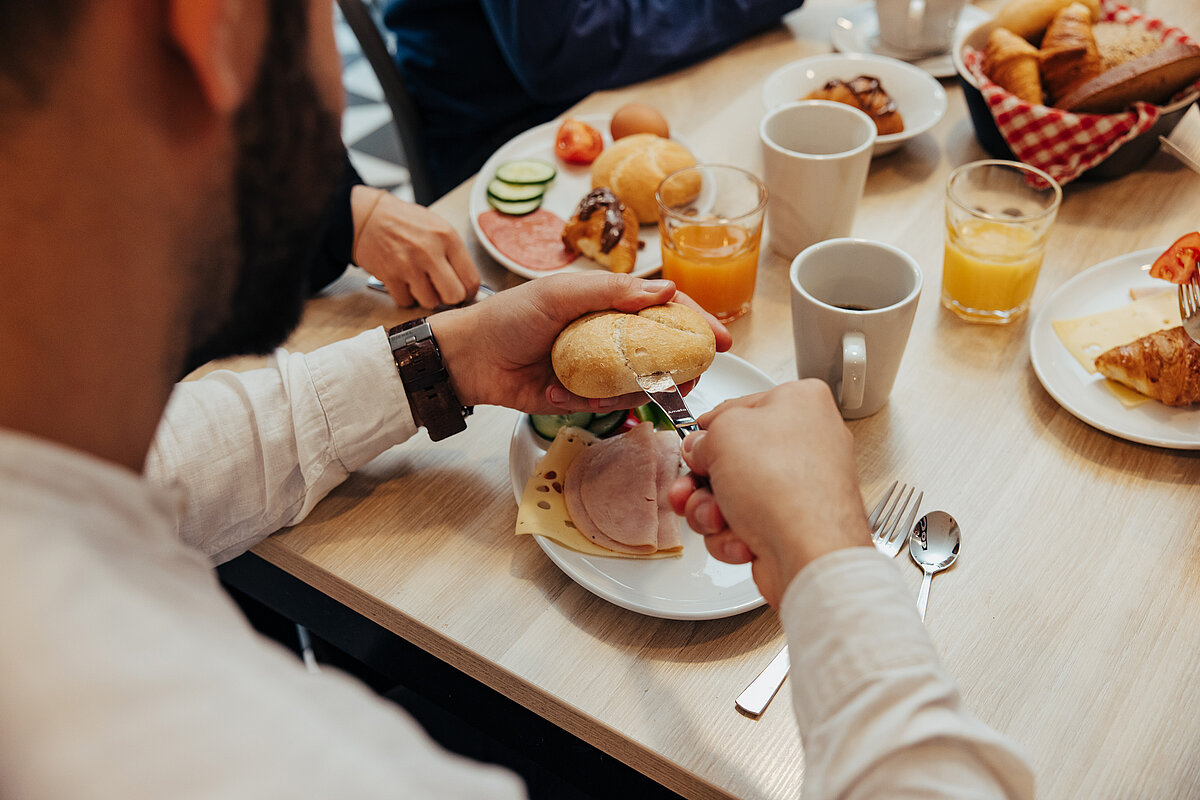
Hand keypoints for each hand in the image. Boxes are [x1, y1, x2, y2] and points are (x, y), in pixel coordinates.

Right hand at [351, 186, 479, 307]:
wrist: (367, 217)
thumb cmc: (405, 222)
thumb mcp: (438, 227)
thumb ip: (454, 254)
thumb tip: (468, 284)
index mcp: (447, 237)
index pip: (471, 280)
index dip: (468, 291)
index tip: (462, 291)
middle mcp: (430, 251)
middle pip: (454, 296)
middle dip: (449, 297)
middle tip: (441, 289)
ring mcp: (409, 265)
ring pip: (430, 302)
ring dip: (426, 296)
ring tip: (419, 280)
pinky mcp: (390, 276)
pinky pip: (406, 302)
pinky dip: (405, 296)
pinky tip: (403, 281)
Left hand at [429, 273, 731, 413]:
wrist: (471, 358)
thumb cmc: (511, 317)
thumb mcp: (563, 293)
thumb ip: (613, 292)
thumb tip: (667, 290)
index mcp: (607, 303)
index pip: (663, 309)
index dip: (696, 322)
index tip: (722, 339)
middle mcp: (607, 335)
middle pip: (661, 351)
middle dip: (681, 366)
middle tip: (693, 377)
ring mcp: (596, 368)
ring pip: (639, 383)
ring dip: (641, 390)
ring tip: (635, 390)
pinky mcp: (581, 397)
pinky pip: (608, 406)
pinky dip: (599, 404)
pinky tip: (574, 396)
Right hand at [667, 381, 871, 605]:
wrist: (810, 553)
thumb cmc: (782, 486)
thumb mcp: (724, 435)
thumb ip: (704, 436)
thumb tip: (699, 449)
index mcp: (801, 403)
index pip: (738, 408)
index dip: (708, 431)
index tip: (692, 446)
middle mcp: (807, 442)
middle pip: (732, 458)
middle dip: (702, 483)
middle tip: (689, 491)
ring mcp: (801, 486)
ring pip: (733, 495)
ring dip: (712, 512)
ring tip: (717, 520)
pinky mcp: (794, 524)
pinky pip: (747, 523)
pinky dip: (734, 534)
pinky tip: (742, 539)